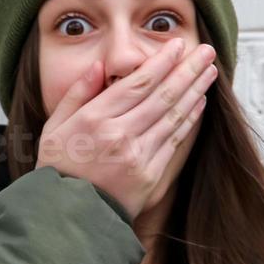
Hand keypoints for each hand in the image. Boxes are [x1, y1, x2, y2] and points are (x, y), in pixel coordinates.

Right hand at [36, 38, 217, 221]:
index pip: (137, 83)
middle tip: (206, 51)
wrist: (66, 218)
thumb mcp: (53, 128)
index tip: (177, 45)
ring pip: (173, 116)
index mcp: (94, 119)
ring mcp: (137, 156)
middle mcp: (119, 135)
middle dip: (188, 69)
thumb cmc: (58, 171)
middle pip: (162, 95)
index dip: (161, 62)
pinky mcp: (150, 175)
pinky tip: (199, 103)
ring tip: (210, 71)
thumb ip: (76, 94)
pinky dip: (189, 119)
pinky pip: (174, 141)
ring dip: (195, 90)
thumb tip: (98, 66)